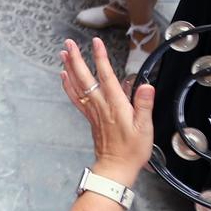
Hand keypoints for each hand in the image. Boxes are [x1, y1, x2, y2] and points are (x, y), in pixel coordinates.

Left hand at [61, 38, 153, 182]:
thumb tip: (147, 86)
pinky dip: (68, 85)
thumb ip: (144, 105)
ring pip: (77, 85)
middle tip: (69, 43)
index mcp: (115, 105)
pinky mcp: (89, 117)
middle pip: (85, 77)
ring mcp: (92, 110)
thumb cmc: (132, 150)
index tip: (96, 42)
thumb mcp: (145, 128)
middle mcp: (100, 105)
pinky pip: (75, 97)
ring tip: (63, 53)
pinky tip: (64, 76)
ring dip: (69, 68)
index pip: (106, 76)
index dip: (100, 57)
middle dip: (76, 58)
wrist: (116, 168)